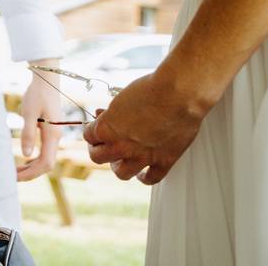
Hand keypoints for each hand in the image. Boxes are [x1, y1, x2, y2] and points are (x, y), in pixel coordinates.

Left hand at [16, 62, 62, 180]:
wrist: (47, 80)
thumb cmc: (37, 94)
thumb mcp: (29, 113)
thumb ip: (28, 133)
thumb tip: (26, 155)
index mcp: (52, 135)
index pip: (45, 163)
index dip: (31, 174)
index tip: (15, 177)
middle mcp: (56, 137)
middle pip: (46, 165)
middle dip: (30, 173)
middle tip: (11, 177)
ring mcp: (55, 135)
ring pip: (46, 159)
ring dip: (32, 167)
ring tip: (15, 171)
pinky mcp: (51, 131)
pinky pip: (45, 151)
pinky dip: (34, 159)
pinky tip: (24, 160)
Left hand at [83, 69, 205, 184]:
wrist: (178, 93)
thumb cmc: (151, 89)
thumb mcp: (121, 98)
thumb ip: (112, 113)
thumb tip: (107, 116)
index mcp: (107, 128)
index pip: (89, 136)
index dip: (92, 131)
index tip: (97, 128)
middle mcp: (121, 145)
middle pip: (98, 157)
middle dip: (99, 150)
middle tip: (103, 146)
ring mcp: (142, 156)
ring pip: (121, 173)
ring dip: (118, 167)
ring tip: (120, 161)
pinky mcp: (163, 160)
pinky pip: (151, 178)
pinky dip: (145, 178)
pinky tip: (142, 174)